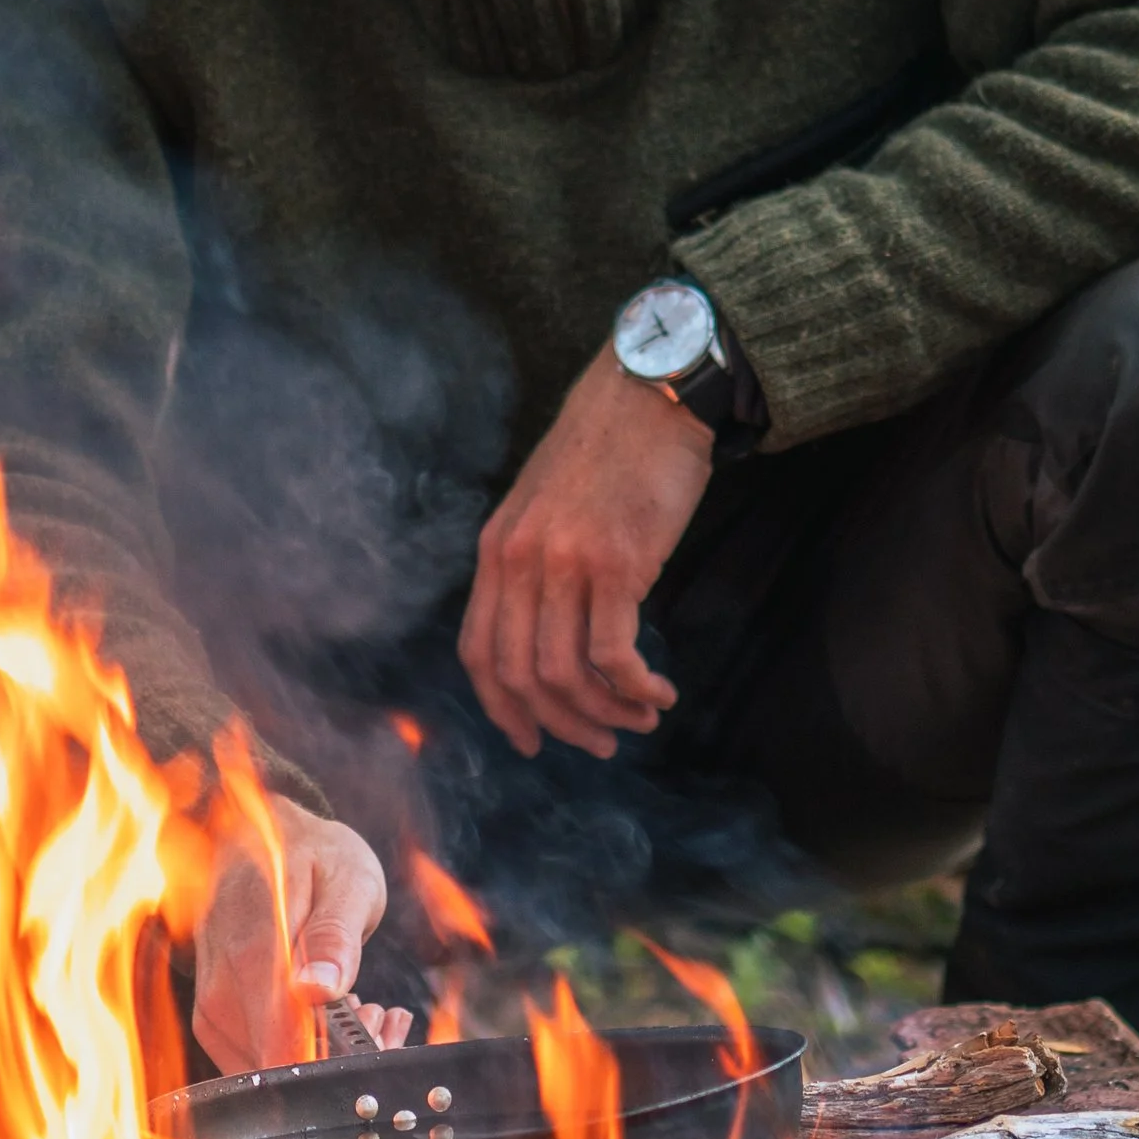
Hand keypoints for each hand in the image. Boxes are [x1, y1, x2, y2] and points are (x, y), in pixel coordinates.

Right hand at [191, 794, 409, 1074]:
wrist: (259, 837)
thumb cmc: (312, 856)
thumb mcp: (347, 880)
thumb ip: (334, 935)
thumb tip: (317, 991)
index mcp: (255, 943)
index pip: (283, 1036)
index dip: (336, 1053)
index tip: (373, 1028)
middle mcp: (221, 980)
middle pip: (275, 1061)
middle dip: (335, 1056)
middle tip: (377, 1015)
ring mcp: (210, 1001)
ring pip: (262, 1068)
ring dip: (317, 1057)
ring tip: (357, 1009)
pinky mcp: (210, 1013)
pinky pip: (248, 1057)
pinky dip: (292, 1054)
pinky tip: (324, 1021)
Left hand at [459, 350, 711, 758]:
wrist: (649, 395)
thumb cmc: (607, 450)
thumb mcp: (544, 504)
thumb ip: (533, 562)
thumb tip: (545, 631)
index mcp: (495, 549)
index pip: (478, 652)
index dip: (502, 710)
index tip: (532, 740)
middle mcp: (519, 561)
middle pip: (521, 675)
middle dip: (562, 725)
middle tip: (602, 743)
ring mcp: (565, 564)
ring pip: (567, 673)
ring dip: (606, 712)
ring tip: (639, 718)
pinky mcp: (617, 564)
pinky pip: (614, 654)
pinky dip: (636, 687)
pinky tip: (660, 692)